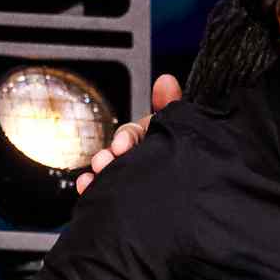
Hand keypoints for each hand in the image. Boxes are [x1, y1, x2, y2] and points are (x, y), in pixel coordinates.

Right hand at [76, 73, 183, 194]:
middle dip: (107, 156)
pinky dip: (91, 187)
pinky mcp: (123, 193)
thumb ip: (171, 106)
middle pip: (116, 154)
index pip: (133, 134)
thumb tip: (166, 79)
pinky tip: (86, 187)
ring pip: (109, 170)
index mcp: (151, 139)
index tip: (122, 146)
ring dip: (98, 172)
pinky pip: (103, 188)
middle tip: (104, 163)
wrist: (193, 200)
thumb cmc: (185, 154)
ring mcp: (130, 174)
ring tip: (91, 180)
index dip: (126, 137)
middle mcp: (138, 156)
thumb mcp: (177, 129)